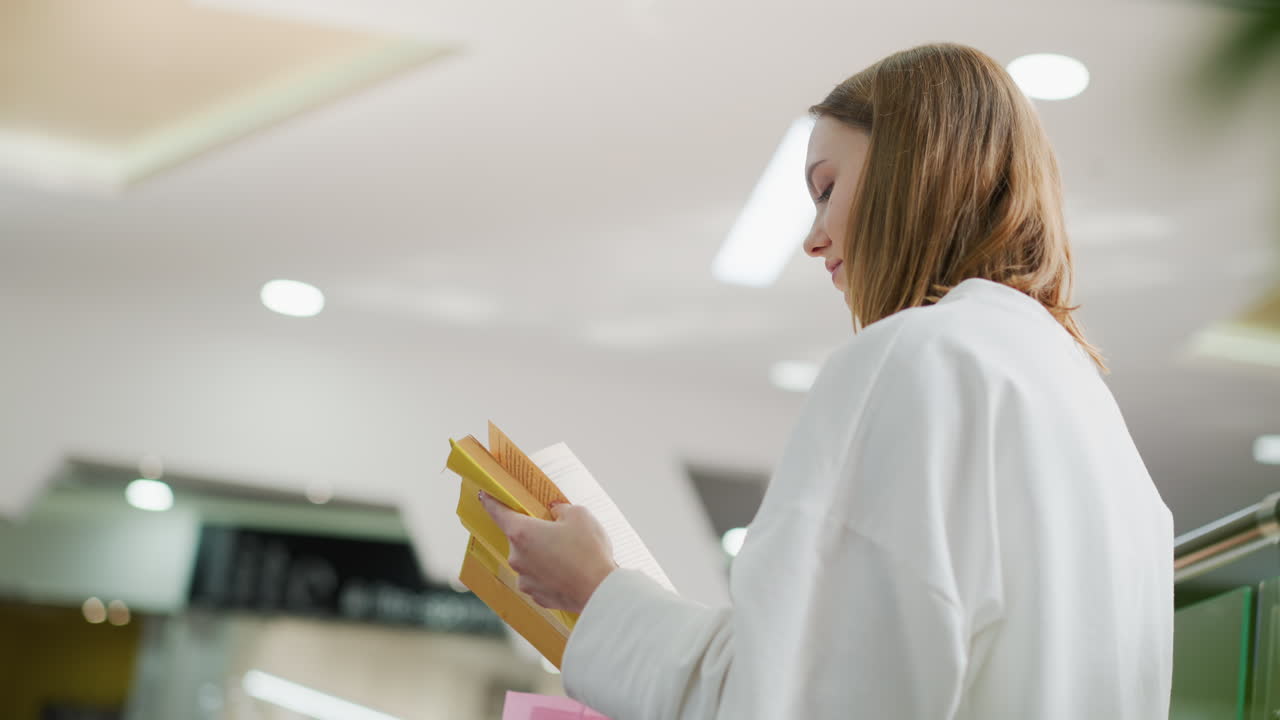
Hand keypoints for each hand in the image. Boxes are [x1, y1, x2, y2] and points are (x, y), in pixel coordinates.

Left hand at [479, 492, 617, 613]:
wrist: (600, 591)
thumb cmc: (588, 551)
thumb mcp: (579, 515)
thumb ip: (561, 509)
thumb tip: (555, 512)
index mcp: (522, 532)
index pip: (498, 512)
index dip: (490, 501)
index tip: (483, 495)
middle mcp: (517, 557)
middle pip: (519, 538)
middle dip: (535, 533)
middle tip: (558, 531)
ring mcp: (525, 580)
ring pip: (530, 560)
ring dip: (543, 555)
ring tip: (570, 555)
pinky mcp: (537, 596)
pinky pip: (539, 578)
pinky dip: (550, 574)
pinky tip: (569, 572)